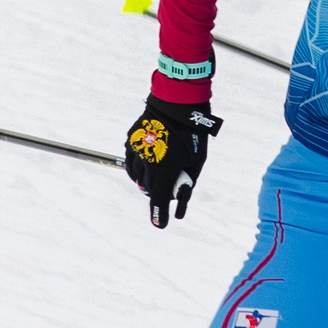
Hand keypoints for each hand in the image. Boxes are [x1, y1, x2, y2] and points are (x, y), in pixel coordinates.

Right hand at [125, 96, 221, 227]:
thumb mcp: (196, 160)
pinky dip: (140, 166)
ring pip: (136, 176)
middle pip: (148, 188)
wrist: (176, 102)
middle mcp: (147, 162)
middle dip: (158, 192)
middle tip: (169, 190)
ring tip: (158, 173)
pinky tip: (150, 160)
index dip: (159, 214)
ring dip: (146, 180)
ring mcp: (136, 150)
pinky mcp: (131, 141)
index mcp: (164, 168)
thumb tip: (178, 197)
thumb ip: (186, 180)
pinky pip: (132, 161)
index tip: (161, 224)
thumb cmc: (192, 133)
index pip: (158, 198)